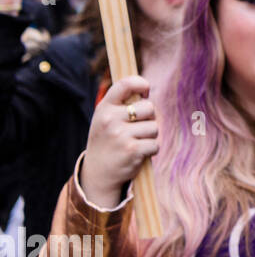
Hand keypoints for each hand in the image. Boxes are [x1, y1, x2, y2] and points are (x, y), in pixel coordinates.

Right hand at [81, 76, 157, 210]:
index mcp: (104, 108)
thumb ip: (122, 104)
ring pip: (154, 127)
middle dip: (149, 118)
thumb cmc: (107, 141)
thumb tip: (146, 88)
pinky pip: (155, 144)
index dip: (141, 83)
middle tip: (137, 128)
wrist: (98, 173)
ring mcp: (121, 135)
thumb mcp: (106, 118)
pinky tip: (138, 154)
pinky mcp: (132, 150)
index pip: (125, 84)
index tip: (145, 91)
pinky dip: (151, 150)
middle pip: (149, 108)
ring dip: (150, 136)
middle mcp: (110, 119)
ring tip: (135, 142)